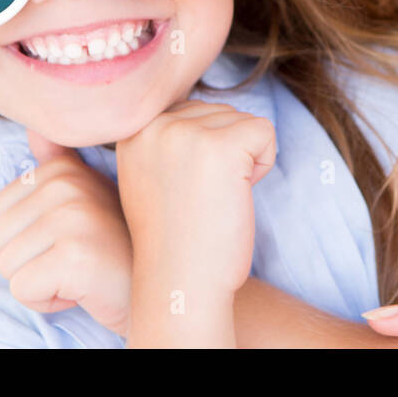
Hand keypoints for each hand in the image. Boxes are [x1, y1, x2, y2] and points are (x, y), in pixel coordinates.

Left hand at [0, 129, 132, 336]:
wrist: (161, 287)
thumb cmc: (116, 248)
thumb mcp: (88, 197)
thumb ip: (58, 161)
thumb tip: (33, 127)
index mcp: (61, 169)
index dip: (25, 238)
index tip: (68, 239)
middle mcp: (66, 185)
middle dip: (27, 262)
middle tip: (74, 259)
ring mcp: (72, 218)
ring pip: (6, 267)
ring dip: (39, 283)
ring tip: (80, 272)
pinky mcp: (75, 256)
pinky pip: (22, 289)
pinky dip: (48, 301)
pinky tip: (83, 289)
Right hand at [116, 99, 275, 345]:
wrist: (181, 285)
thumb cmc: (176, 239)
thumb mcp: (150, 176)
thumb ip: (166, 140)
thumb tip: (207, 111)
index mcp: (132, 130)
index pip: (192, 112)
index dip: (203, 154)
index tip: (185, 193)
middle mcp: (153, 124)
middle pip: (220, 113)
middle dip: (225, 154)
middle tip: (201, 200)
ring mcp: (185, 133)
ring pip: (244, 121)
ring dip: (244, 161)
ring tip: (214, 200)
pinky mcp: (222, 147)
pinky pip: (265, 131)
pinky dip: (264, 164)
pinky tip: (236, 195)